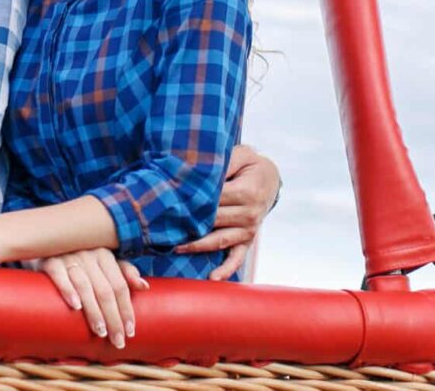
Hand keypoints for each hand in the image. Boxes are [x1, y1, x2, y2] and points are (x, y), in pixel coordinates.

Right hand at [38, 248, 147, 348]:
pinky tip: (75, 306)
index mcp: (105, 255)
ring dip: (94, 311)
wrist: (44, 244)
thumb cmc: (79, 258)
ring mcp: (69, 257)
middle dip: (113, 318)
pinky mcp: (49, 261)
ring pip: (85, 287)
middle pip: (105, 290)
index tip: (130, 331)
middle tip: (117, 340)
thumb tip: (145, 287)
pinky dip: (68, 290)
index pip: (120, 286)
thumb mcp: (102, 262)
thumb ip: (123, 272)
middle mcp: (89, 254)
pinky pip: (60, 276)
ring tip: (100, 332)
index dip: (126, 309)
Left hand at [174, 144, 280, 279]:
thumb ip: (222, 163)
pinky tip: (212, 278)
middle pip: (214, 220)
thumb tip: (200, 170)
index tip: (171, 200)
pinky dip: (226, 270)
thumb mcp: (240, 155)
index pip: (215, 199)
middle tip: (163, 223)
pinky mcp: (248, 240)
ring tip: (174, 247)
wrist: (271, 178)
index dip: (193, 199)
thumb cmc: (249, 164)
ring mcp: (249, 230)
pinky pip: (237, 258)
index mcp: (247, 192)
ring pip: (219, 240)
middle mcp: (250, 214)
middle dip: (190, 222)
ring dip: (197, 245)